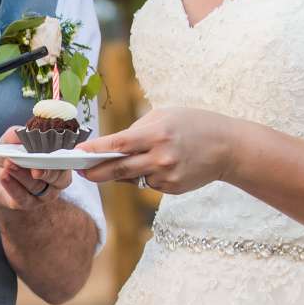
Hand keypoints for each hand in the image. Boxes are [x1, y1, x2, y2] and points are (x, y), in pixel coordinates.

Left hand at [0, 126, 72, 213]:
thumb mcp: (12, 141)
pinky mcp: (26, 203)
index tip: (49, 154)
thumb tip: (20, 133)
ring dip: (22, 175)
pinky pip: (22, 198)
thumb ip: (17, 134)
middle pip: (56, 178)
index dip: (60, 160)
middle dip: (42, 168)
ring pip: (37, 186)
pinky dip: (12, 186)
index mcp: (58, 164)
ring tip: (9, 164)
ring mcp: (42, 195)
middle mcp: (54, 182)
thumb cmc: (13, 154)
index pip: (66, 163)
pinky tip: (4, 176)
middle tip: (28, 160)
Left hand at [77, 108, 237, 194]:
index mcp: (156, 134)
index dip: (93, 150)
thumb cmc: (193, 124)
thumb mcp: (165, 116)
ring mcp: (166, 176)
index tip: (76, 154)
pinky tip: (150, 166)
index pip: (117, 145)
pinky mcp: (172, 188)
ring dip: (119, 173)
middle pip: (117, 170)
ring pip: (131, 178)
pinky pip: (147, 183)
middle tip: (80, 171)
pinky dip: (143, 176)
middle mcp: (160, 157)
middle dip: (95, 171)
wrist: (227, 147)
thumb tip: (113, 146)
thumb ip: (137, 130)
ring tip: (107, 166)